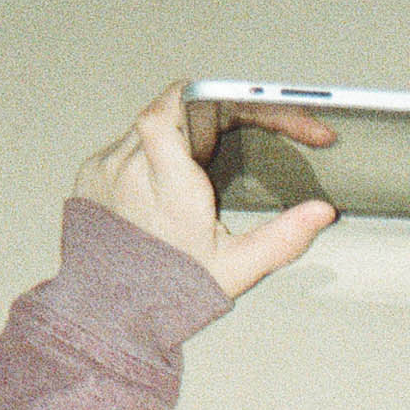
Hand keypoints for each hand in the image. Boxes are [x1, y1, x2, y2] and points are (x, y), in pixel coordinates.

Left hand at [72, 81, 340, 299]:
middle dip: (206, 119)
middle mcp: (131, 169)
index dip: (204, 96)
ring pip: (148, 125)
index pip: (173, 109)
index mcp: (169, 187)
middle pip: (170, 110)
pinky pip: (124, 144)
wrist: (108, 313)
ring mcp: (106, 168)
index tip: (235, 103)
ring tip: (195, 174)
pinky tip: (162, 184)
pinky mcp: (89, 174)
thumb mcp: (234, 268)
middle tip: (226, 147)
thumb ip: (282, 239)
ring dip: (178, 136)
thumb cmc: (167, 293)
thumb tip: (319, 213)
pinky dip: (149, 153)